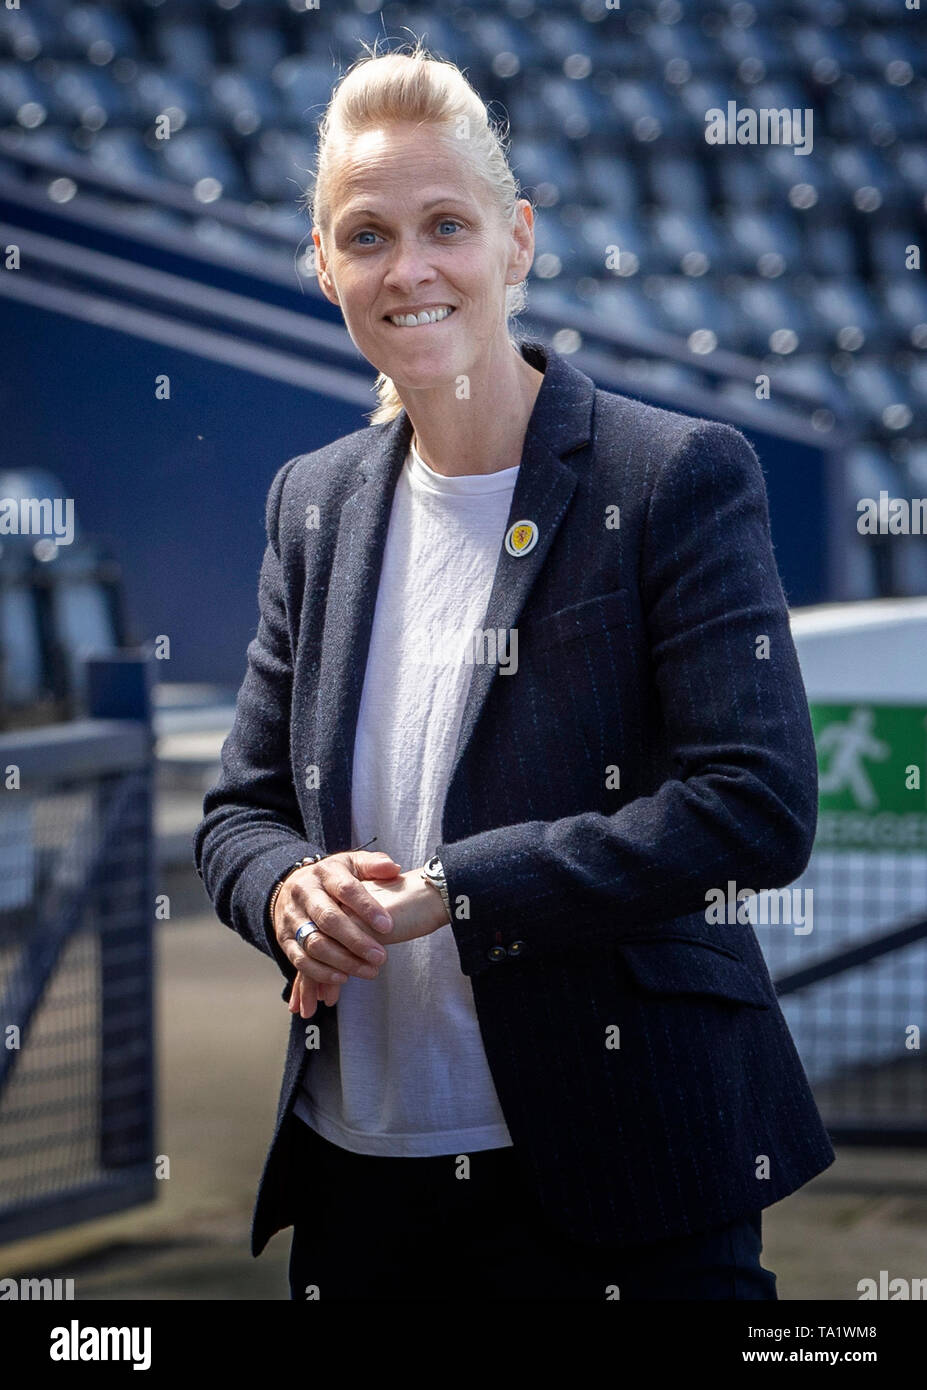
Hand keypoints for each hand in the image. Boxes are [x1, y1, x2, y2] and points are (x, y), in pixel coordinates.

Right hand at [286, 867, 449, 1018]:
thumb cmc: (334, 878)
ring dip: (343, 961)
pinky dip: (321, 972)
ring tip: (369, 971)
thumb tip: (394, 868)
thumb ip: (374, 865)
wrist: (293, 886)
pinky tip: (343, 978)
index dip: (367, 908)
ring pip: (314, 943)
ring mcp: (292, 917)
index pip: (346, 889)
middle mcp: (304, 893)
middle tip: (381, 957)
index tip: (388, 926)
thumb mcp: (353, 864)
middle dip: (356, 941)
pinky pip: (300, 959)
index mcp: (325, 872)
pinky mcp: (284, 939)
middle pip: (329, 919)